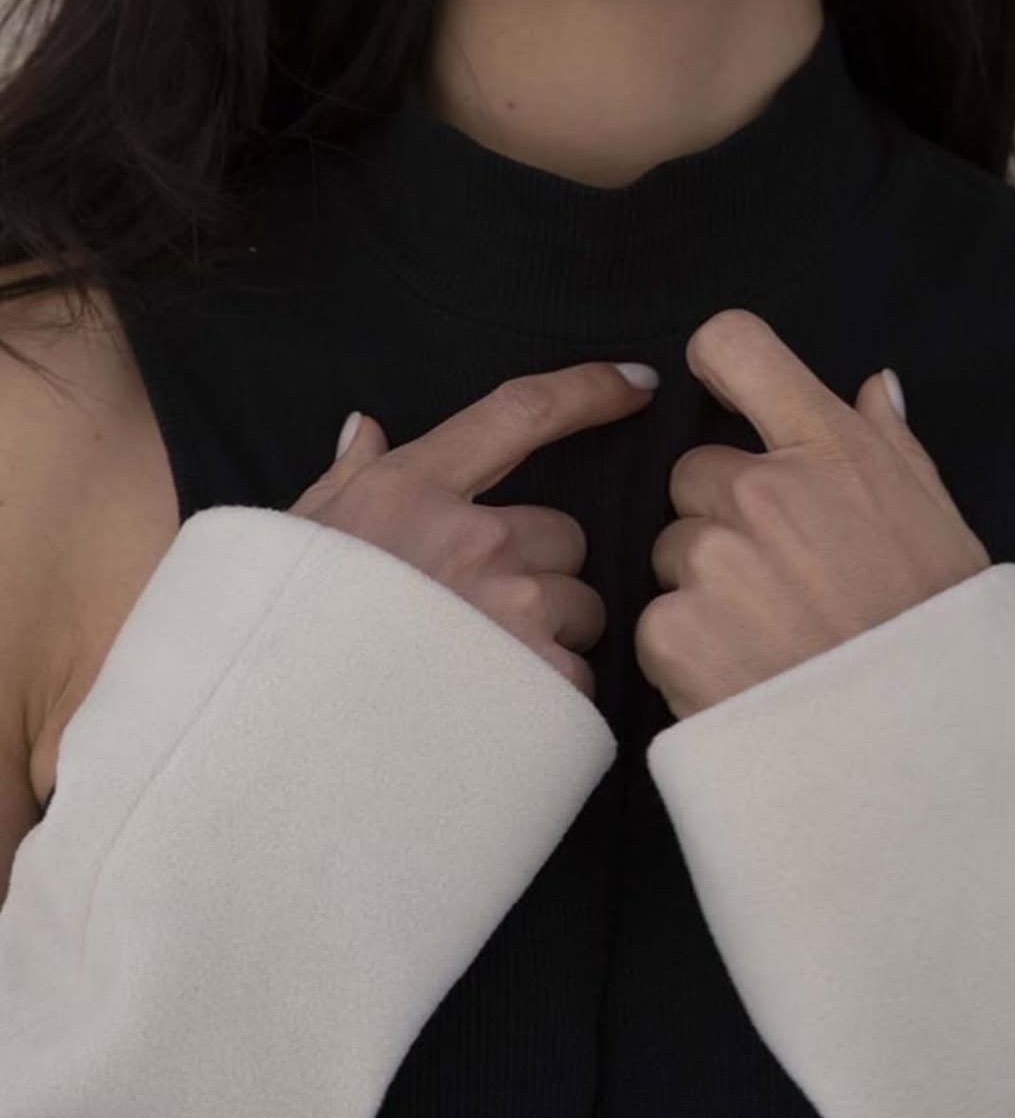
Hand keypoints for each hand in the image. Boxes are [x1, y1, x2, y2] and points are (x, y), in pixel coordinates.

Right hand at [290, 361, 656, 701]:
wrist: (271, 735)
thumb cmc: (284, 631)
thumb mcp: (301, 536)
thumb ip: (347, 476)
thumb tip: (364, 426)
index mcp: (413, 489)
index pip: (521, 413)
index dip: (590, 390)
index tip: (639, 382)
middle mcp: (471, 538)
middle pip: (566, 534)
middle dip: (542, 570)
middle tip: (487, 613)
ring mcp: (506, 610)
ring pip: (579, 608)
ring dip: (550, 634)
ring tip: (486, 669)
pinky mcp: (530, 683)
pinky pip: (577, 678)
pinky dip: (551, 696)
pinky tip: (499, 711)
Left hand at [635, 309, 990, 722]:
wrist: (925, 755)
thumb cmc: (941, 633)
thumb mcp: (940, 522)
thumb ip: (895, 444)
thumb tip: (874, 384)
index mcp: (830, 448)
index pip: (736, 346)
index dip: (720, 364)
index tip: (723, 393)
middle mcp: (763, 491)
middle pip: (693, 471)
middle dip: (724, 517)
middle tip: (782, 579)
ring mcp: (715, 560)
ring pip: (674, 551)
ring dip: (706, 587)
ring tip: (772, 638)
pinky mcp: (674, 630)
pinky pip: (658, 621)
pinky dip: (689, 651)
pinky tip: (747, 676)